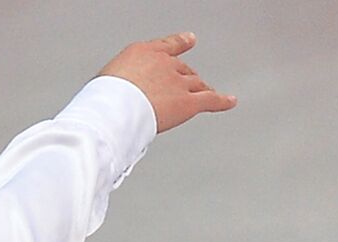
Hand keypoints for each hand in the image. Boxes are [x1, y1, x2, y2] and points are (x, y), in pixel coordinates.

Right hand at [96, 32, 236, 133]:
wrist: (117, 106)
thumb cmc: (107, 95)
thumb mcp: (109, 79)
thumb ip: (124, 82)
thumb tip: (120, 93)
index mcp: (144, 53)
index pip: (167, 46)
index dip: (181, 43)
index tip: (189, 39)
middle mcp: (165, 64)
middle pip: (183, 69)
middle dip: (186, 78)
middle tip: (187, 87)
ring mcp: (178, 82)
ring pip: (196, 84)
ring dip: (201, 89)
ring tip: (207, 94)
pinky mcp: (189, 102)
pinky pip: (211, 100)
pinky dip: (223, 101)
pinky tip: (229, 102)